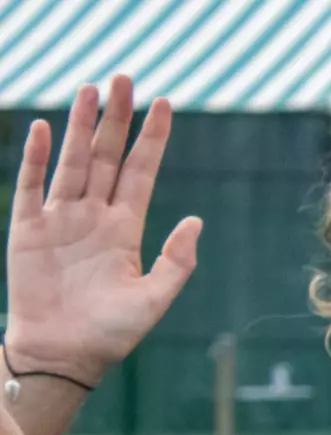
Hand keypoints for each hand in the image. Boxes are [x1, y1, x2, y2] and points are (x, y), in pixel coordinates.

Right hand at [6, 76, 201, 382]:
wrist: (65, 356)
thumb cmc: (111, 333)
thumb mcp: (154, 299)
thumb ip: (177, 261)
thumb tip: (196, 220)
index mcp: (126, 229)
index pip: (141, 172)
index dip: (152, 139)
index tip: (165, 104)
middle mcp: (94, 216)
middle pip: (106, 155)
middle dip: (115, 118)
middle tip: (123, 78)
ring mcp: (60, 219)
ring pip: (72, 161)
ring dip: (79, 125)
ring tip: (90, 89)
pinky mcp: (29, 230)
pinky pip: (32, 186)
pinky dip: (37, 157)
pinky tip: (44, 129)